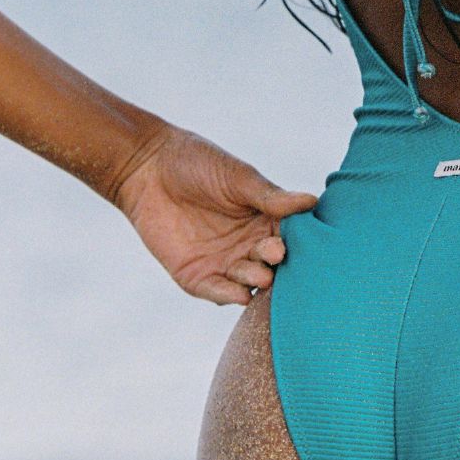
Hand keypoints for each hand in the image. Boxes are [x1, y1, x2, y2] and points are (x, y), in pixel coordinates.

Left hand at [110, 123, 317, 304]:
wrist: (148, 168)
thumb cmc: (199, 163)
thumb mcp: (239, 178)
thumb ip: (271, 197)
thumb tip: (311, 201)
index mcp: (264, 218)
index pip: (290, 236)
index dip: (299, 240)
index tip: (309, 241)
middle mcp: (248, 244)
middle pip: (272, 262)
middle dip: (277, 262)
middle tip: (277, 255)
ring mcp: (223, 262)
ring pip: (248, 281)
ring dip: (256, 280)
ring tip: (261, 275)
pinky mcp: (195, 276)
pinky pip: (216, 291)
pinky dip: (228, 295)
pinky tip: (239, 295)